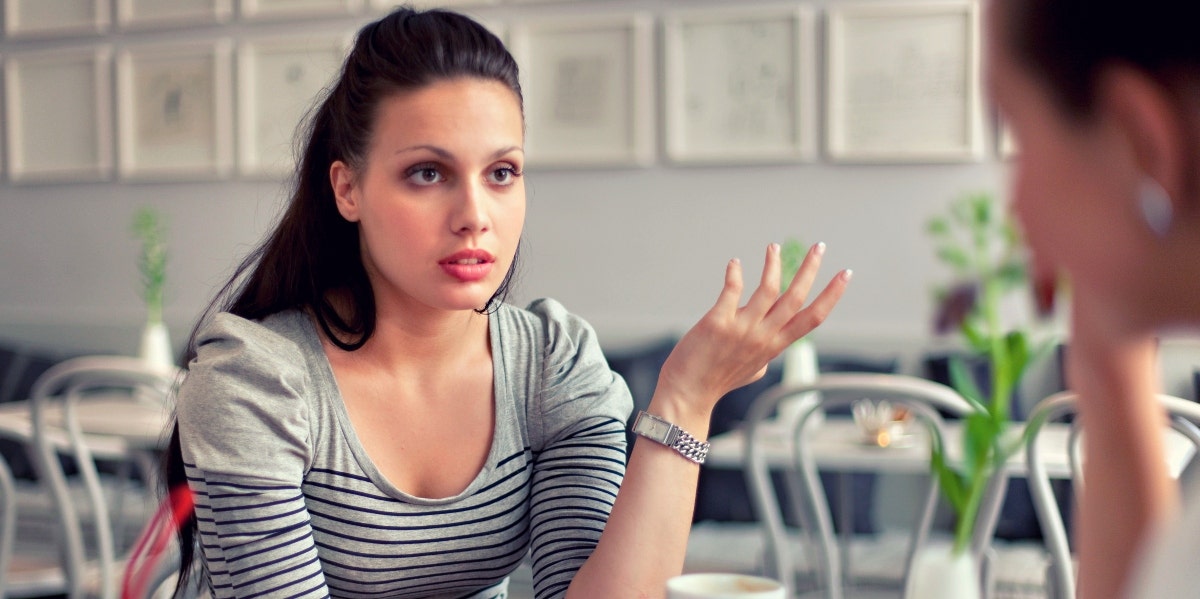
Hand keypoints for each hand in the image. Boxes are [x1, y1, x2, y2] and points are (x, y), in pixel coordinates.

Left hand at [655, 242, 850, 419]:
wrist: (688, 393)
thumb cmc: (717, 380)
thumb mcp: (751, 370)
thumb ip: (764, 354)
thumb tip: (769, 344)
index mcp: (774, 346)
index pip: (813, 318)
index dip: (832, 295)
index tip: (844, 274)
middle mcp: (763, 336)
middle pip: (796, 298)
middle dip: (811, 269)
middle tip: (820, 246)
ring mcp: (742, 329)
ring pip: (768, 289)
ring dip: (773, 264)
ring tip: (773, 247)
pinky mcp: (718, 322)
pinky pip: (732, 290)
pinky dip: (735, 273)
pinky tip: (735, 263)